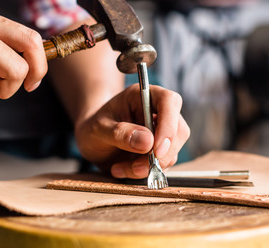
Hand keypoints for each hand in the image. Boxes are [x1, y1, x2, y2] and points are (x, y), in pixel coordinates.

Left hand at [75, 84, 189, 178]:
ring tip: (119, 167)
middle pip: (178, 131)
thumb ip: (120, 133)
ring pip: (172, 152)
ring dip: (148, 166)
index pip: (169, 101)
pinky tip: (122, 169)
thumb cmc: (93, 127)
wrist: (90, 140)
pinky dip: (143, 172)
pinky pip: (162, 165)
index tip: (156, 149)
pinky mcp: (160, 150)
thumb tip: (148, 141)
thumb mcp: (98, 129)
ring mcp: (161, 132)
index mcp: (142, 95)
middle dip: (160, 154)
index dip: (168, 124)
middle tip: (135, 166)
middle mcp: (157, 111)